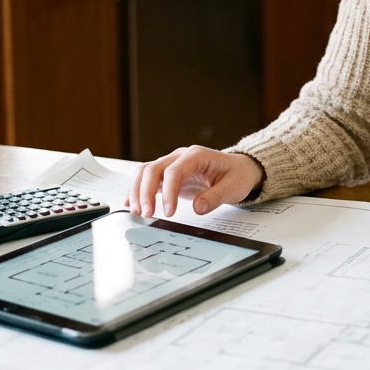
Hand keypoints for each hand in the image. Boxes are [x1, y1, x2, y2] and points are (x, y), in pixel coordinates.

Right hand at [125, 147, 264, 217]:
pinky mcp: (168, 175)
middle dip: (146, 192)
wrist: (239, 169)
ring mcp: (172, 164)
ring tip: (137, 211)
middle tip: (146, 213)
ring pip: (146, 172)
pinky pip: (147, 178)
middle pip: (154, 169)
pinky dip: (137, 190)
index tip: (169, 212)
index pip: (174, 171)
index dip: (169, 192)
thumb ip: (216, 197)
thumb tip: (197, 208)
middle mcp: (181, 157)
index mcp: (197, 156)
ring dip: (138, 191)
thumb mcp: (234, 187)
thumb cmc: (236, 175)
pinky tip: (131, 203)